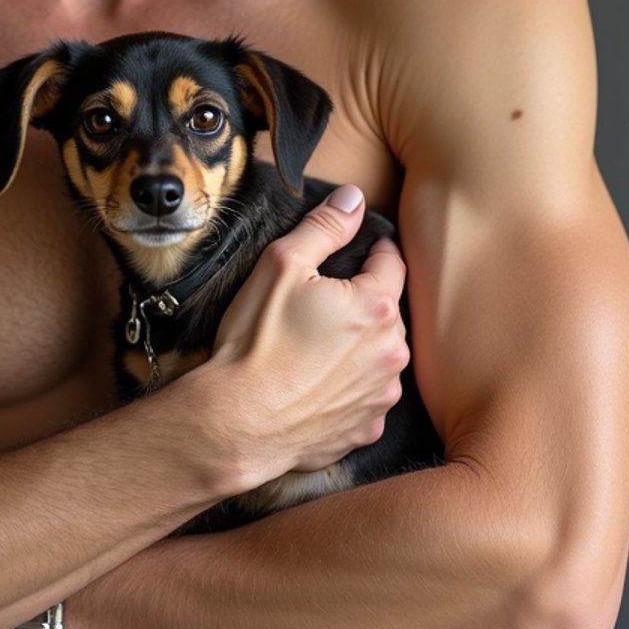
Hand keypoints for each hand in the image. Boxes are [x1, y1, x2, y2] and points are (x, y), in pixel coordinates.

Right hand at [199, 185, 408, 487]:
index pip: (391, 261)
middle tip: (317, 305)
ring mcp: (382, 396)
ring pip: (379, 354)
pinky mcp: (367, 429)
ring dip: (357, 346)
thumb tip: (354, 199)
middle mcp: (392, 353)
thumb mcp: (281, 264)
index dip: (369, 250)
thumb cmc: (256, 342)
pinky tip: (314, 383)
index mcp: (377, 305)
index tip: (351, 253)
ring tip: (312, 348)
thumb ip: (325, 227)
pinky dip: (348, 387)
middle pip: (387, 309)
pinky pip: (366, 396)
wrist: (236, 422)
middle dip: (360, 301)